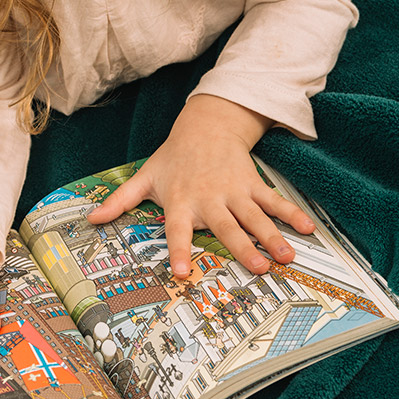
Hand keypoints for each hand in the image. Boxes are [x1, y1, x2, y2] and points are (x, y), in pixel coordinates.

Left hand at [87, 95, 314, 277]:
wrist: (205, 126)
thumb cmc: (173, 159)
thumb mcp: (145, 177)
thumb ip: (120, 201)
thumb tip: (91, 219)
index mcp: (181, 202)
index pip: (177, 230)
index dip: (179, 251)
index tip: (183, 273)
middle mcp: (209, 199)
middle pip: (227, 227)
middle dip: (244, 248)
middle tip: (259, 269)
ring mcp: (234, 191)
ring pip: (255, 217)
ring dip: (273, 237)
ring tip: (287, 257)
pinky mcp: (252, 184)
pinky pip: (274, 201)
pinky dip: (291, 214)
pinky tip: (308, 230)